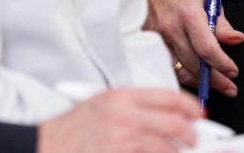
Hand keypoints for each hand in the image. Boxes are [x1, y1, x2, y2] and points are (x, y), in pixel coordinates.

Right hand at [37, 88, 200, 152]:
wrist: (45, 146)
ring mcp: (123, 137)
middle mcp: (125, 114)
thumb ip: (133, 106)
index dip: (189, 106)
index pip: (169, 96)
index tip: (198, 115)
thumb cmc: (70, 130)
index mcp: (122, 96)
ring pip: (167, 145)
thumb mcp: (101, 105)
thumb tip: (164, 113)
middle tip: (195, 140)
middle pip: (174, 121)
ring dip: (178, 151)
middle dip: (191, 133)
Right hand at [135, 0, 243, 97]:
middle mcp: (171, 28)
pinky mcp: (149, 45)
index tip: (233, 71)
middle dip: (215, 80)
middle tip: (230, 86)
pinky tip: (196, 78)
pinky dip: (184, 76)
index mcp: (188, 13)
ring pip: (181, 71)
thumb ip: (221, 23)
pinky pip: (169, 68)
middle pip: (194, 64)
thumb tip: (236, 39)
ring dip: (200, 82)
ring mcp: (158, 38)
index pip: (207, 48)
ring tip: (216, 85)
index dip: (222, 64)